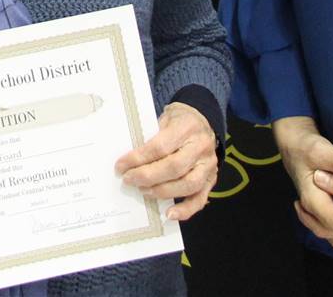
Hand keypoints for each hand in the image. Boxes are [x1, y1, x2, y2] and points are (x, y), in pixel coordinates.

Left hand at [115, 102, 218, 220]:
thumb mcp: (164, 118)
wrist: (203, 120)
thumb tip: (128, 161)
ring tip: (143, 191)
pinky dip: (185, 210)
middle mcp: (201, 147)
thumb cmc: (178, 120)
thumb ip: (150, 136)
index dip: (138, 158)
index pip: (160, 147)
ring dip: (162, 192)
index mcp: (187, 127)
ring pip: (188, 185)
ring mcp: (209, 165)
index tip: (121, 166)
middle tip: (128, 180)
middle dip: (147, 177)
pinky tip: (169, 214)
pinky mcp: (211, 180)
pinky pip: (200, 199)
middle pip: (174, 167)